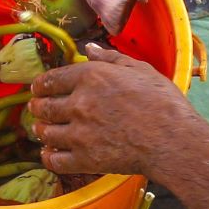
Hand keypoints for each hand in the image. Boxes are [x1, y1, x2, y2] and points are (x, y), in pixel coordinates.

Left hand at [28, 44, 208, 184]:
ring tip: (42, 130)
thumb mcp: (140, 70)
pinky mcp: (85, 159)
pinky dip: (48, 157)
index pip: (52, 79)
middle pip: (44, 106)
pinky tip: (49, 154)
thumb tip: (89, 47)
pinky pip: (55, 160)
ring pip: (46, 133)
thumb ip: (110, 58)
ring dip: (41, 131)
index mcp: (91, 77)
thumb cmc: (162, 102)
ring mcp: (79, 133)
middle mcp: (79, 103)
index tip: (37, 88)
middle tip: (36, 109)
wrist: (173, 140)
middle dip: (37, 107)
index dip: (40, 85)